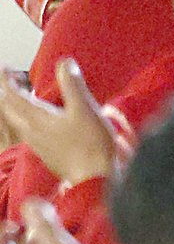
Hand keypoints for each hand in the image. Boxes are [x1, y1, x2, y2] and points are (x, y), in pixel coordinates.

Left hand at [0, 59, 128, 186]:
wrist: (95, 180)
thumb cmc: (91, 145)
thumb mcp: (85, 109)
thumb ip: (73, 84)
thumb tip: (65, 63)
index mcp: (38, 119)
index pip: (12, 96)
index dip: (6, 80)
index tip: (5, 68)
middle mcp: (33, 132)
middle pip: (10, 110)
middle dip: (7, 94)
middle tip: (10, 82)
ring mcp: (39, 146)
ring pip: (19, 123)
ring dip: (16, 108)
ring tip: (23, 98)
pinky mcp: (48, 155)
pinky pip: (30, 133)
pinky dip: (29, 121)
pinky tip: (41, 122)